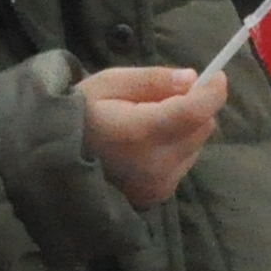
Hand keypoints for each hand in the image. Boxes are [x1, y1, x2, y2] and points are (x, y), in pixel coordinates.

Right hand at [75, 64, 225, 209]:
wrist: (54, 161)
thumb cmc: (81, 112)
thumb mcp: (110, 82)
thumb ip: (153, 80)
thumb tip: (191, 79)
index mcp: (140, 131)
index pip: (195, 112)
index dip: (212, 91)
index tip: (216, 75)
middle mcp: (155, 164)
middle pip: (201, 127)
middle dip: (194, 106)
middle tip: (165, 96)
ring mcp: (158, 184)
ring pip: (196, 144)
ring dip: (185, 128)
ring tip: (149, 121)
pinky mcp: (158, 195)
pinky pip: (184, 162)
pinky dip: (176, 147)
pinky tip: (147, 144)